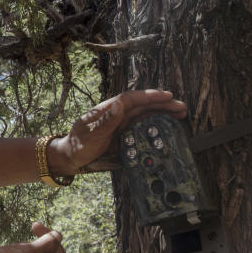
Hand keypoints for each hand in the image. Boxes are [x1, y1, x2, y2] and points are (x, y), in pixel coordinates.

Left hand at [49, 89, 186, 174]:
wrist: (70, 156)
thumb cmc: (78, 144)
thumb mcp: (91, 134)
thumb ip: (106, 120)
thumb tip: (120, 104)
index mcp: (108, 108)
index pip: (132, 98)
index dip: (150, 96)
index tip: (167, 96)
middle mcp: (116, 113)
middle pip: (142, 105)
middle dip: (162, 104)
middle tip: (182, 107)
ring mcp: (120, 123)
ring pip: (145, 115)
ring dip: (162, 113)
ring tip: (180, 114)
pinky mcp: (123, 134)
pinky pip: (142, 127)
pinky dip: (155, 125)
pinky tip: (166, 126)